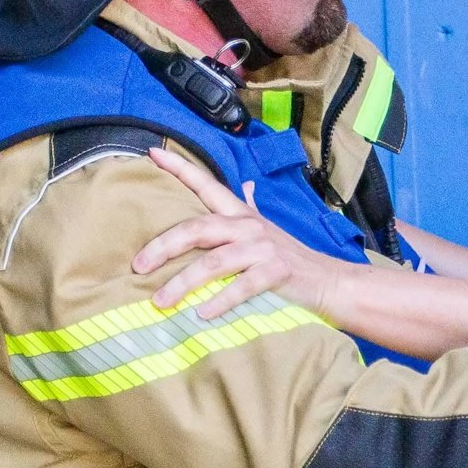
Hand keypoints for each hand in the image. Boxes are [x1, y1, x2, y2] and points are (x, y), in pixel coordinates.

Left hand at [133, 147, 345, 320]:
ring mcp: (264, 249)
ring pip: (213, 262)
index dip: (181, 168)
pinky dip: (219, 301)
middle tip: (138, 265)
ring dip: (183, 283)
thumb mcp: (267, 229)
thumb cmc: (290, 259)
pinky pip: (241, 287)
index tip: (152, 154)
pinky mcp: (276, 273)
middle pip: (198, 228)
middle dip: (164, 245)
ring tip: (160, 302)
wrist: (329, 282)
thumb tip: (245, 184)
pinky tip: (200, 314)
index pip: (208, 186)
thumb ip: (251, 207)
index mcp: (242, 216)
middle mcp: (250, 227)